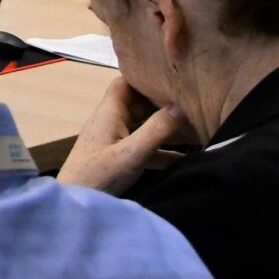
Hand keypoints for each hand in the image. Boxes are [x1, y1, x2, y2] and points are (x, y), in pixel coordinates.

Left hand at [57, 76, 190, 194]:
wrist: (77, 202)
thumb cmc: (99, 174)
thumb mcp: (132, 153)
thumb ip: (156, 130)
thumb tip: (179, 107)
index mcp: (109, 113)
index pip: (125, 83)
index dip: (145, 77)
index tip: (171, 76)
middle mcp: (112, 122)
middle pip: (140, 106)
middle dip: (165, 106)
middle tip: (197, 106)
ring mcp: (116, 140)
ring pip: (145, 128)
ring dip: (168, 130)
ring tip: (200, 131)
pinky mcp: (120, 158)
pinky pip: (146, 149)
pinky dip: (164, 151)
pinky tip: (188, 158)